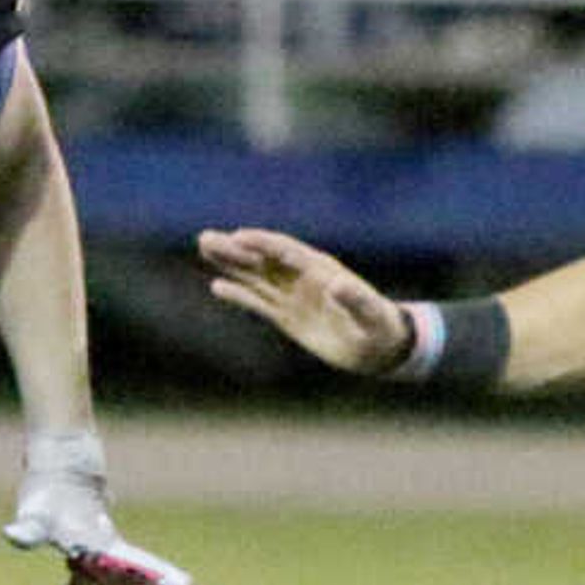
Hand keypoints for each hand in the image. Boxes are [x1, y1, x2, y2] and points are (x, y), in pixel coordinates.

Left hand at [4, 425, 210, 584]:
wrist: (62, 479)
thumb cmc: (50, 497)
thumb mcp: (40, 514)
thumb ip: (30, 529)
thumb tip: (12, 534)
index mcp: (107, 547)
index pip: (140, 564)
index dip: (160, 575)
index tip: (188, 584)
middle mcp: (111, 560)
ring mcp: (100, 568)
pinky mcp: (81, 572)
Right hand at [196, 226, 412, 374]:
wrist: (379, 347)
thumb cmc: (379, 327)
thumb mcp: (372, 314)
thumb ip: (355, 299)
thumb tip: (337, 284)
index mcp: (321, 270)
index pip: (286, 251)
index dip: (263, 244)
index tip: (238, 237)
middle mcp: (302, 278)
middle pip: (263, 258)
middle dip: (235, 248)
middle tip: (205, 238)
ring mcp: (293, 296)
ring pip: (256, 275)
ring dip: (231, 263)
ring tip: (204, 247)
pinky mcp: (288, 316)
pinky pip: (259, 302)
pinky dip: (240, 294)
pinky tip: (217, 286)